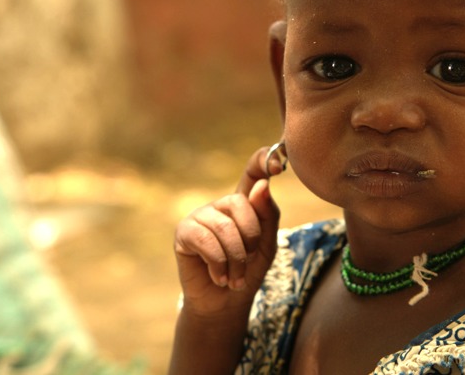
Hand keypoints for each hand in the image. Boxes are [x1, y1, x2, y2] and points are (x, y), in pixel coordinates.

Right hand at [174, 146, 283, 315]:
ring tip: (234, 277)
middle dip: (250, 239)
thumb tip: (262, 186)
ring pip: (225, 228)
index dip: (265, 161)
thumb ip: (267, 215)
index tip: (280, 165)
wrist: (225, 303)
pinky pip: (206, 240)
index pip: (253, 171)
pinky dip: (218, 263)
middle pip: (241, 204)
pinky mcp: (184, 232)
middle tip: (247, 262)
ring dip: (235, 259)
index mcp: (245, 202)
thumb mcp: (266, 245)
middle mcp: (221, 204)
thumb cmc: (248, 272)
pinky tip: (219, 276)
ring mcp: (201, 215)